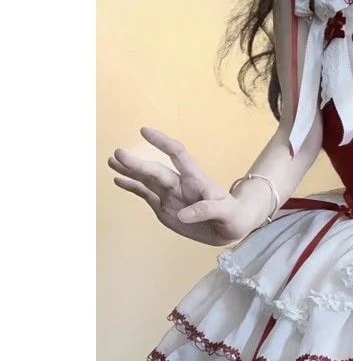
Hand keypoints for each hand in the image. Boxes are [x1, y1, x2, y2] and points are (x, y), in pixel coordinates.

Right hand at [108, 127, 257, 245]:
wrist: (230, 228)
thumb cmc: (233, 217)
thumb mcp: (227, 214)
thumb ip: (207, 210)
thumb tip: (183, 215)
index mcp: (197, 180)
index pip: (178, 155)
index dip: (163, 143)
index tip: (145, 131)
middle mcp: (180, 184)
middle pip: (157, 171)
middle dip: (138, 163)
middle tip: (118, 153)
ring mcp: (170, 195)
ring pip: (147, 180)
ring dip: (130, 170)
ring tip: (111, 161)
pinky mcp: (164, 208)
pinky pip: (145, 195)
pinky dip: (132, 187)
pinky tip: (117, 180)